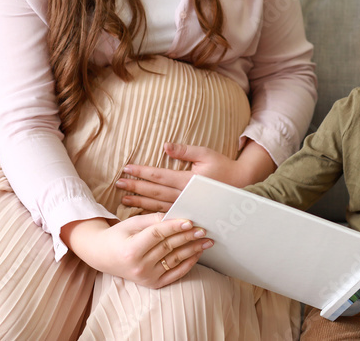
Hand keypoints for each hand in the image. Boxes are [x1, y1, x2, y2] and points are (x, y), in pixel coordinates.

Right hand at [61, 214, 212, 287]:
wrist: (104, 256)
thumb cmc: (118, 236)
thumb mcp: (131, 224)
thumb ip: (152, 220)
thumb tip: (175, 215)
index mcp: (131, 250)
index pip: (157, 235)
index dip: (173, 227)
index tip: (189, 220)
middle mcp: (139, 266)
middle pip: (168, 247)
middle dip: (187, 237)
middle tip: (203, 228)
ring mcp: (147, 277)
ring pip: (175, 260)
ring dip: (193, 250)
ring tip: (206, 240)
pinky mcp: (153, 284)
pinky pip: (175, 273)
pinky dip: (188, 263)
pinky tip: (197, 253)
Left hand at [116, 141, 275, 212]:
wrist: (240, 187)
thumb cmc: (223, 167)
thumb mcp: (206, 154)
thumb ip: (185, 150)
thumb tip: (165, 146)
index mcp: (187, 180)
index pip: (158, 175)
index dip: (141, 172)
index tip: (126, 168)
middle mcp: (184, 195)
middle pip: (154, 191)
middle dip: (135, 187)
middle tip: (118, 183)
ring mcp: (185, 205)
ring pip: (157, 205)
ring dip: (140, 201)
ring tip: (124, 198)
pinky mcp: (188, 211)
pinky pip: (166, 213)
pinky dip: (151, 212)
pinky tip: (140, 211)